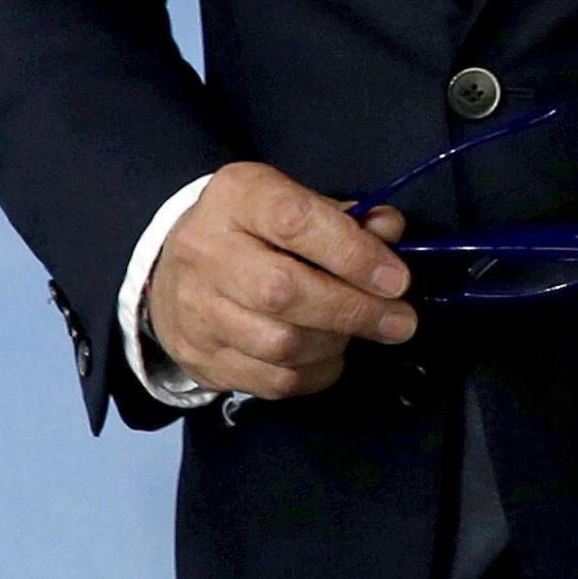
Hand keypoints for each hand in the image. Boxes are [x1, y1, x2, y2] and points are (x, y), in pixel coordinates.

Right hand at [148, 161, 417, 400]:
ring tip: (358, 331)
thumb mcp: (298, 202)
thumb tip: (389, 233)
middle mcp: (205, 251)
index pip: (296, 223)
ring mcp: (195, 309)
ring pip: (277, 343)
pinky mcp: (198, 357)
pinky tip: (331, 356)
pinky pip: (270, 381)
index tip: (397, 280)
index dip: (353, 254)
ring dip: (334, 344)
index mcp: (237, 198)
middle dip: (354, 310)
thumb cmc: (257, 228)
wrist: (177, 266)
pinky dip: (314, 374)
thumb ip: (349, 217)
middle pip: (283, 292)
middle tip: (400, 321)